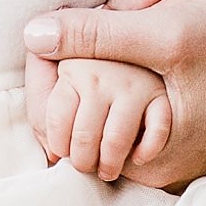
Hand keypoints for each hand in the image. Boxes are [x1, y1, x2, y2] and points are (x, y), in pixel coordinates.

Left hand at [24, 0, 205, 189]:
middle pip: (80, 130)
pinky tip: (126, 47)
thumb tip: (31, 34)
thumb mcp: (168, 31)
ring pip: (104, 120)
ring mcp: (171, 155)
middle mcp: (155, 169)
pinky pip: (130, 116)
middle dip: (68, 82)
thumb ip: (97, 34)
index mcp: (146, 158)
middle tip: (66, 32)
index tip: (46, 41)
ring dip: (93, 80)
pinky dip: (119, 84)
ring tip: (96, 34)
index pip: (63, 135)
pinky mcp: (182, 135)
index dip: (45, 86)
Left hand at [41, 57, 171, 181]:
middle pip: (85, 134)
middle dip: (82, 161)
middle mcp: (106, 72)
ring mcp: (137, 83)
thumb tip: (48, 146)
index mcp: (75, 64)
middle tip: (84, 165)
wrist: (142, 35)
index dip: (58, 144)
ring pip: (115, 140)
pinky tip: (138, 156)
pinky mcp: (164, 94)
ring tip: (107, 169)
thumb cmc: (87, 64)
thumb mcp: (55, 67)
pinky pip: (156, 132)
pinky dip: (146, 150)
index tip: (62, 152)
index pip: (57, 120)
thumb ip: (40, 93)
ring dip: (109, 163)